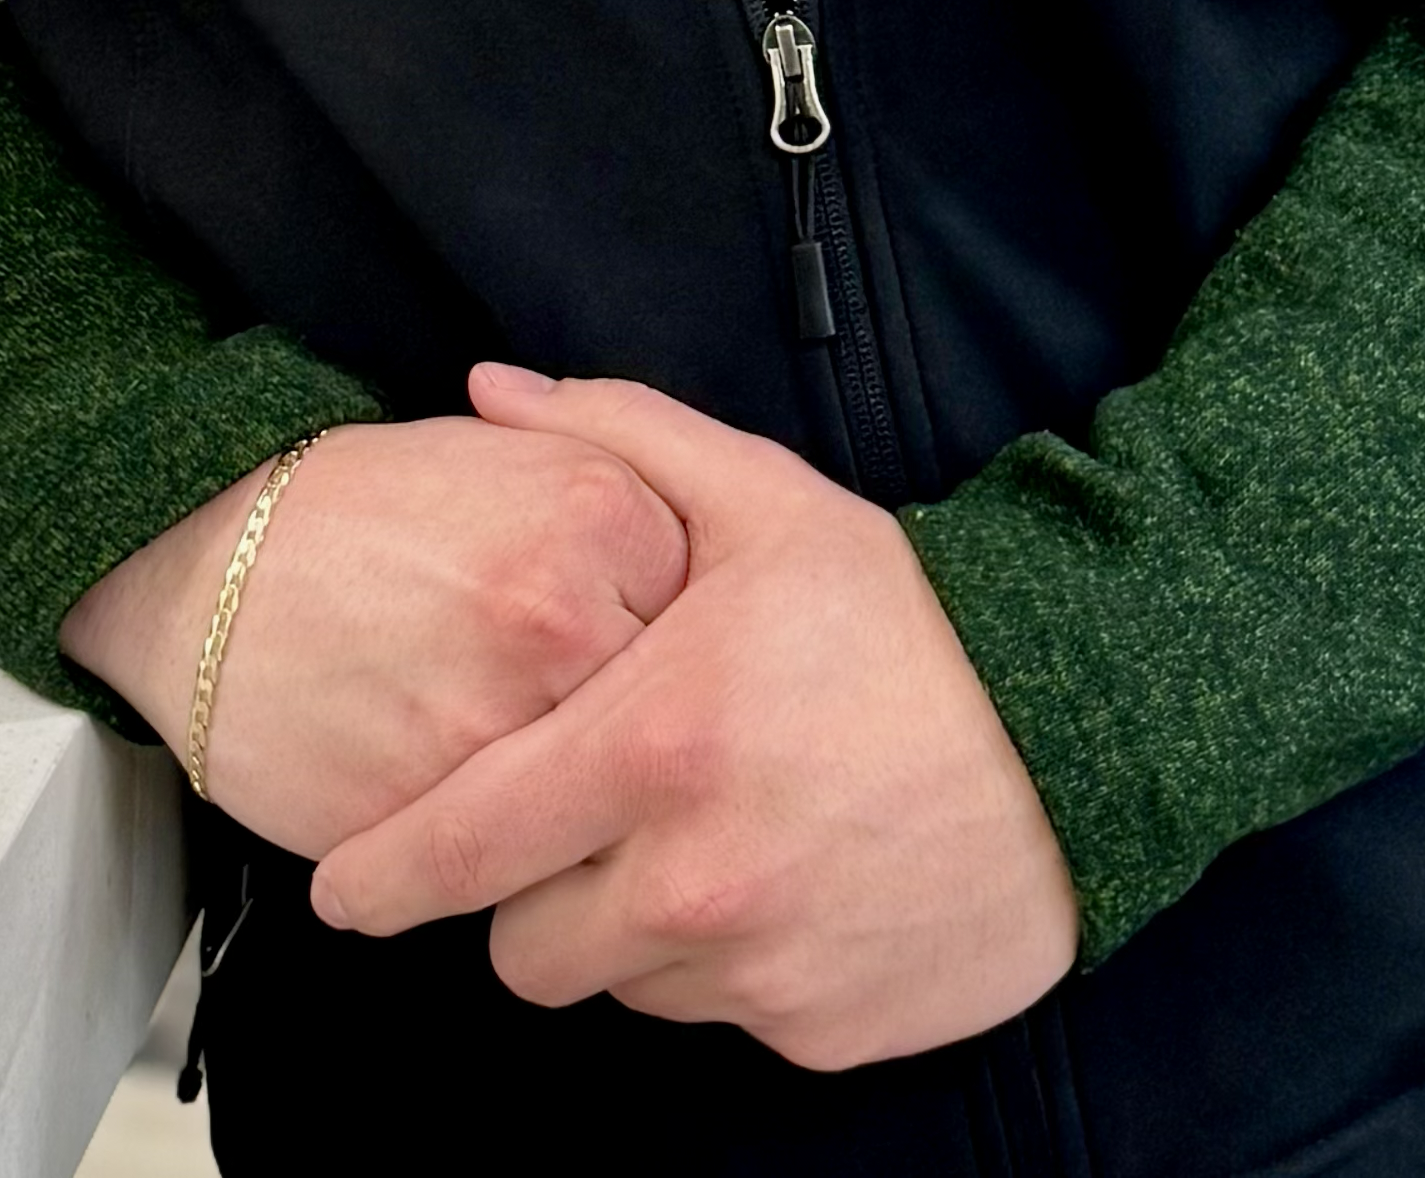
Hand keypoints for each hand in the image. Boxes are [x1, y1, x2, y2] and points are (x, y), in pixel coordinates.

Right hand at [59, 412, 690, 862]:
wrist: (210, 564)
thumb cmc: (368, 509)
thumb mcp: (516, 456)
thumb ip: (631, 498)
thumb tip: (722, 585)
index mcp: (601, 516)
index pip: (711, 623)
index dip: (682, 654)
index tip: (656, 662)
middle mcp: (565, 621)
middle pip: (672, 728)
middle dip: (654, 752)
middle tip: (629, 756)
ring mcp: (500, 730)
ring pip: (609, 821)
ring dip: (598, 830)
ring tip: (571, 808)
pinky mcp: (434, 824)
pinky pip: (523, 876)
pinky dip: (522, 873)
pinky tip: (496, 833)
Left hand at [307, 365, 1078, 1071]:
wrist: (1082, 733)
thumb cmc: (908, 618)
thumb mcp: (766, 498)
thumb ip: (612, 436)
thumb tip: (484, 391)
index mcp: (652, 745)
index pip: (458, 848)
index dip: (381, 878)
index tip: (341, 888)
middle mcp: (690, 878)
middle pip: (522, 950)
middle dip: (530, 896)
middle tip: (585, 824)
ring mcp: (757, 969)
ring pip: (620, 986)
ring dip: (633, 928)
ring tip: (707, 832)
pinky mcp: (818, 1032)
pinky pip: (721, 1016)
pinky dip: (730, 965)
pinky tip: (788, 879)